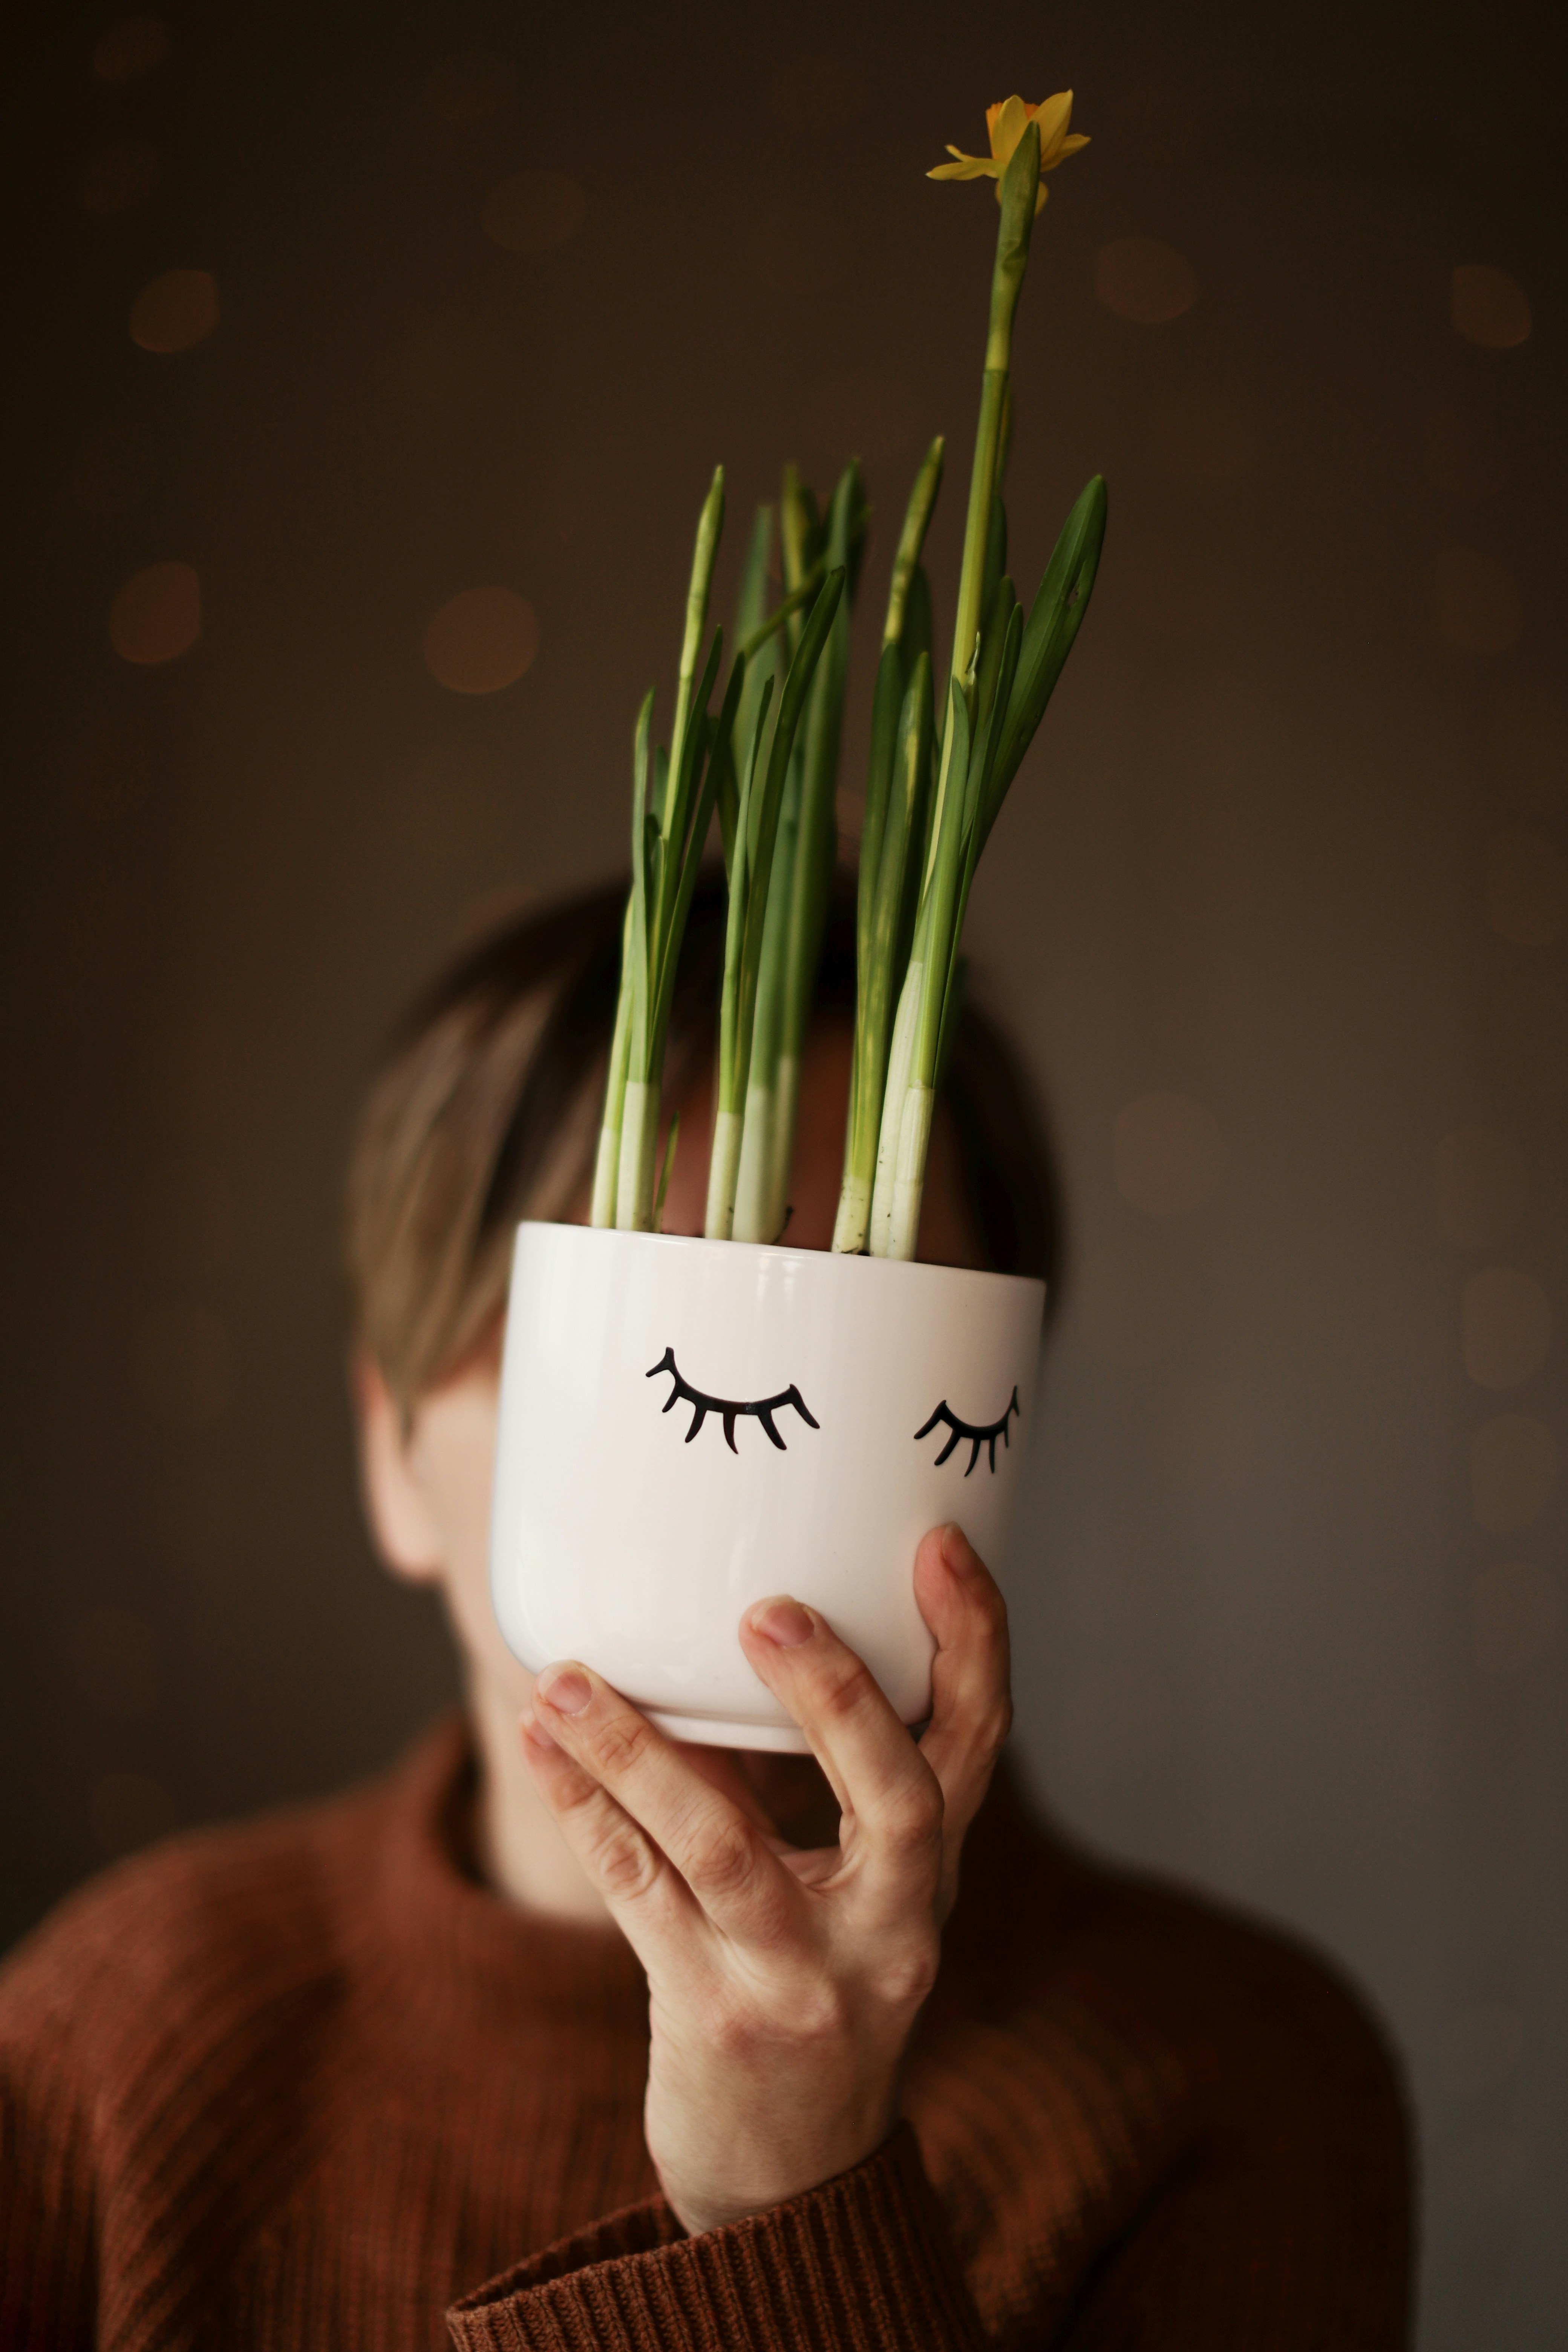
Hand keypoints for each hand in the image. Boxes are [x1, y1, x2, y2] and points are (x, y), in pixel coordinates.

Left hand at [517, 1521, 1011, 2235]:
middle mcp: (890, 1923)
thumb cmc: (821, 1984)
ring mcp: (803, 1976)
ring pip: (724, 1843)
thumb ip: (824, 1774)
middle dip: (838, 1695)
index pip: (977, 1740)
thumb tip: (738, 1622)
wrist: (791, 2176)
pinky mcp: (714, 2015)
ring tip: (566, 1676)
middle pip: (896, 1796)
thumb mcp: (858, 1886)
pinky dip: (584, 1809)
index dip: (974, 1639)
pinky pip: (637, 1891)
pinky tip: (541, 1744)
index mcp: (930, 1869)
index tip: (940, 1543)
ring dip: (637, 1748)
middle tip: (767, 1610)